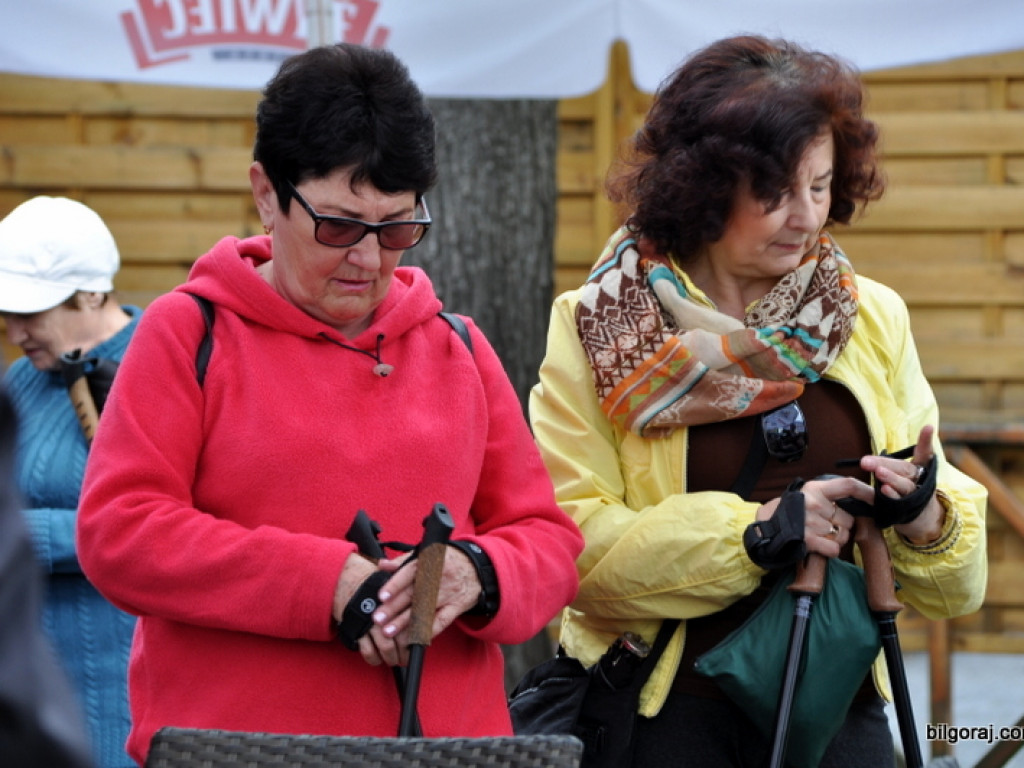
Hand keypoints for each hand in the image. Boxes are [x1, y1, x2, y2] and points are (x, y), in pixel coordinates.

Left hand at [358, 548, 481, 666]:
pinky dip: (428, 631)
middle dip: (395, 607)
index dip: (395, 585)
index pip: (410, 573)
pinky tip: (413, 639)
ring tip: (388, 631)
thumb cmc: (446, 562)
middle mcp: (440, 577)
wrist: (476, 569)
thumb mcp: (427, 556)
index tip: (381, 597)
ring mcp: (449, 593)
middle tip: (378, 619)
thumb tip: (381, 565)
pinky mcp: (456, 607)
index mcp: (430, 562)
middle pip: (414, 594)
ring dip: (406, 622)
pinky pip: (442, 621)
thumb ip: (402, 562)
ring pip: (425, 609)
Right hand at [755, 475, 870, 558]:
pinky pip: (834, 549)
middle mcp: (814, 503)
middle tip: (829, 526)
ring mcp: (810, 522)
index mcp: (815, 488)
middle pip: (849, 518)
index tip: (877, 499)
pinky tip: (820, 545)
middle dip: (844, 526)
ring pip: (843, 535)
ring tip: (821, 535)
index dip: (866, 492)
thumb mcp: (807, 495)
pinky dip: (831, 550)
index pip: (848, 485)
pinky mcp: (807, 540)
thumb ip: (829, 495)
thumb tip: (862, 502)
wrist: (766, 527)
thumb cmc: (791, 511)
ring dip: (837, 539)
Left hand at [861, 425, 944, 543]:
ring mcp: (916, 495)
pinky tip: (883, 490)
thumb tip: (866, 460)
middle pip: (904, 469)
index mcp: (920, 468)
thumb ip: (890, 467)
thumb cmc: (907, 492)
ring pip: (904, 485)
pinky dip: (891, 495)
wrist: (922, 521)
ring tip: (879, 472)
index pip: (924, 453)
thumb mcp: (903, 477)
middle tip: (866, 461)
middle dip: (884, 463)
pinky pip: (899, 501)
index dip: (926, 441)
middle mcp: (920, 480)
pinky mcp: (910, 509)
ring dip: (890, 478)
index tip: (929, 427)